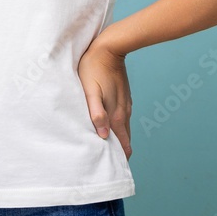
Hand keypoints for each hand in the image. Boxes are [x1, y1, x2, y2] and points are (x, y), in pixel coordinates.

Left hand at [77, 35, 132, 159]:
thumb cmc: (93, 68)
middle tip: (106, 163)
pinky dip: (117, 126)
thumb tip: (104, 136)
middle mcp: (124, 112)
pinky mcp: (124, 96)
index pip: (124, 145)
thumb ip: (97, 114)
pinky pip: (122, 117)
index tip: (112, 169)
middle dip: (118, 152)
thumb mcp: (90, 91)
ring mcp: (125, 104)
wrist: (109, 46)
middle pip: (125, 139)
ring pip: (124, 128)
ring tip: (105, 148)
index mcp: (117, 115)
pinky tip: (107, 126)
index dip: (120, 159)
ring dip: (117, 139)